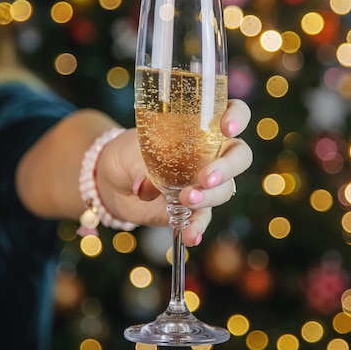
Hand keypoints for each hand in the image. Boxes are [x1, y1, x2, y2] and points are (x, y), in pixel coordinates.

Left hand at [97, 99, 252, 244]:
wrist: (111, 183)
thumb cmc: (125, 154)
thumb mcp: (127, 152)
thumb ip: (139, 166)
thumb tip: (145, 187)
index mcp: (199, 127)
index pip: (232, 113)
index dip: (236, 116)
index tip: (226, 126)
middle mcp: (210, 153)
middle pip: (239, 156)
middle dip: (227, 167)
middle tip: (205, 178)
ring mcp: (204, 182)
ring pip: (224, 189)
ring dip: (210, 196)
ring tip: (186, 200)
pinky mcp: (193, 207)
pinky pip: (203, 218)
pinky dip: (198, 227)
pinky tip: (190, 235)